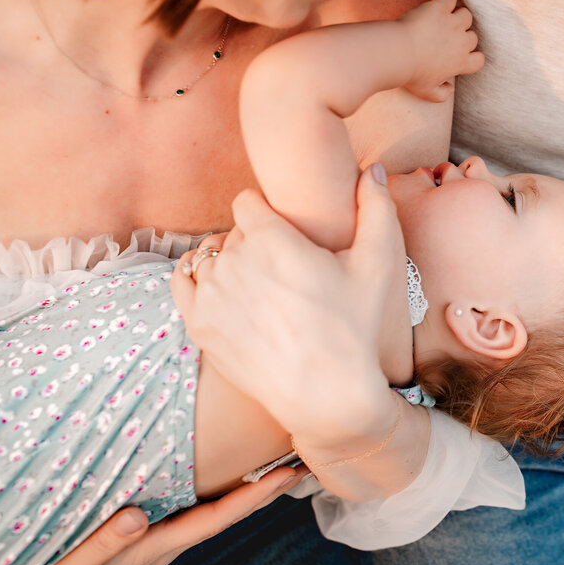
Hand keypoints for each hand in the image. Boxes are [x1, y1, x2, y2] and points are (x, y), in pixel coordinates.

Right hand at [0, 467, 302, 564]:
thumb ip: (104, 543)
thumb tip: (138, 515)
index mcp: (158, 548)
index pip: (217, 518)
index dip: (254, 496)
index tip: (286, 476)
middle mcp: (166, 543)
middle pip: (226, 513)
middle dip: (265, 490)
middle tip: (301, 463)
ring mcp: (157, 542)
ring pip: (212, 511)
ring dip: (245, 490)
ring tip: (276, 465)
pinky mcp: (144, 539)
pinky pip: (190, 511)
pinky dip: (214, 493)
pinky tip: (222, 480)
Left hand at [171, 167, 403, 440]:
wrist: (327, 396)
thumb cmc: (356, 329)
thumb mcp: (379, 265)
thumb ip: (377, 208)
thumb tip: (373, 168)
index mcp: (271, 239)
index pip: (248, 202)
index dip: (269, 214)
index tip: (287, 233)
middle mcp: (233, 261)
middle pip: (232, 231)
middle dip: (254, 241)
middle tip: (283, 268)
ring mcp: (210, 294)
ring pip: (209, 255)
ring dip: (228, 261)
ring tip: (259, 284)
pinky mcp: (198, 323)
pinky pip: (184, 281)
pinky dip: (201, 281)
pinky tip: (227, 291)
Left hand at [399, 0, 483, 101]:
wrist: (397, 54)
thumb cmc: (410, 74)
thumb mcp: (426, 92)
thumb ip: (441, 95)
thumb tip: (450, 89)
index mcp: (460, 62)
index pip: (479, 60)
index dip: (472, 57)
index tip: (459, 56)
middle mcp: (461, 42)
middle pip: (473, 36)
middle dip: (462, 37)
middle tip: (445, 37)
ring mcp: (452, 23)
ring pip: (466, 15)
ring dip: (458, 16)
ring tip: (444, 18)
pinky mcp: (439, 8)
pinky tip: (440, 2)